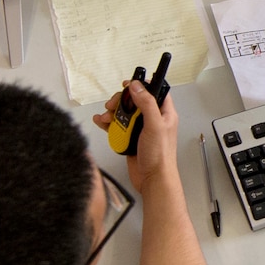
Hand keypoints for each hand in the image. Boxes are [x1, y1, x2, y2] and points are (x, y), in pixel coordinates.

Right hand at [93, 79, 177, 194]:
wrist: (152, 179)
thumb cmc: (160, 156)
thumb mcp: (154, 125)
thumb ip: (147, 104)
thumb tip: (137, 87)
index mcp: (164, 114)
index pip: (155, 91)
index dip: (142, 86)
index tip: (128, 85)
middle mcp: (153, 119)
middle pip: (135, 101)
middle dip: (121, 100)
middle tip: (112, 105)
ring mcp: (141, 129)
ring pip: (124, 113)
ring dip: (112, 112)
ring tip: (105, 116)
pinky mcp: (130, 138)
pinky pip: (117, 126)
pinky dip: (108, 123)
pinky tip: (101, 121)